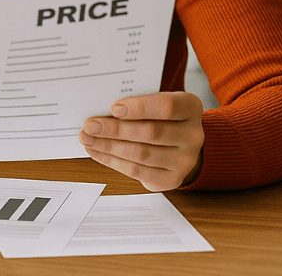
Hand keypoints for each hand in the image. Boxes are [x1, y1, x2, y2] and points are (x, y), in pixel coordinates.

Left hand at [80, 91, 204, 191]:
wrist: (181, 145)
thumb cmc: (163, 117)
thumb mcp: (157, 102)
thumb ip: (138, 103)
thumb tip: (103, 110)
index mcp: (191, 108)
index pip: (168, 107)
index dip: (140, 108)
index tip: (114, 108)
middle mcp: (193, 136)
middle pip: (151, 133)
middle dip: (116, 129)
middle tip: (90, 125)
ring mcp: (184, 161)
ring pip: (141, 154)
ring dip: (109, 146)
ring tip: (88, 138)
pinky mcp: (170, 179)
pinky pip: (136, 171)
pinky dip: (112, 160)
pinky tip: (97, 151)